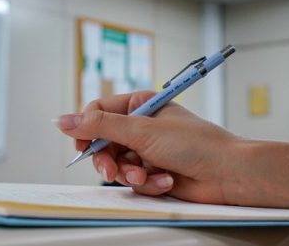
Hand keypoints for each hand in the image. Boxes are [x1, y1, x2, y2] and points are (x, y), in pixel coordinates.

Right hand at [57, 91, 244, 204]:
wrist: (226, 173)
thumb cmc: (194, 143)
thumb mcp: (141, 130)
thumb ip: (99, 126)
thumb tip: (63, 120)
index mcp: (141, 105)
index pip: (99, 111)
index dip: (86, 129)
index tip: (82, 146)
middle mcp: (143, 126)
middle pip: (104, 143)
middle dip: (109, 160)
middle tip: (112, 172)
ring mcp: (149, 151)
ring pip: (118, 166)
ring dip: (130, 175)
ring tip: (146, 177)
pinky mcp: (155, 173)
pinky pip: (136, 181)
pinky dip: (149, 183)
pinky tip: (167, 181)